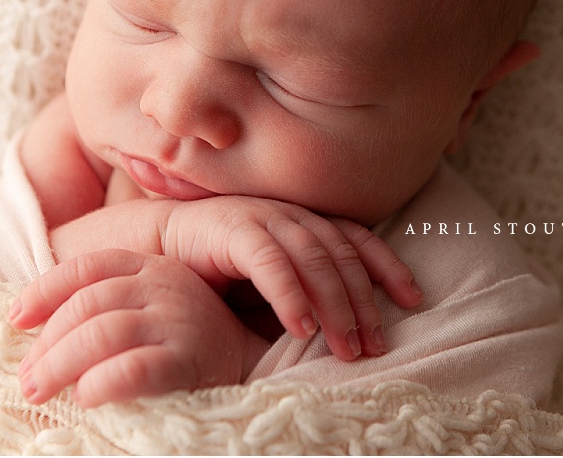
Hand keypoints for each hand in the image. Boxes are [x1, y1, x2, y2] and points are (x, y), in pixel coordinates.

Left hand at [8, 249, 269, 406]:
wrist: (250, 366)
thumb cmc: (183, 343)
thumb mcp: (148, 309)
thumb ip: (108, 306)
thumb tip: (34, 327)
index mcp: (150, 265)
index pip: (87, 268)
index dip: (44, 291)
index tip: (14, 320)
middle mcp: (164, 284)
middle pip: (87, 304)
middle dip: (47, 344)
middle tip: (26, 379)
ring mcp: (179, 318)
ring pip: (101, 333)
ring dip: (60, 365)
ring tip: (40, 391)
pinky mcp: (190, 356)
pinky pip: (133, 368)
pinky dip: (101, 382)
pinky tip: (86, 397)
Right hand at [50, 179, 423, 362]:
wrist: (149, 245)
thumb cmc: (211, 267)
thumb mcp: (265, 281)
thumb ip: (299, 292)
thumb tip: (340, 332)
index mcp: (302, 222)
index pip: (356, 239)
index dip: (386, 266)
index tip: (413, 300)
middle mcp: (288, 215)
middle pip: (341, 255)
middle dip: (363, 301)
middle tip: (375, 346)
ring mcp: (261, 217)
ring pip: (313, 259)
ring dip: (335, 305)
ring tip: (346, 347)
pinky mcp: (232, 228)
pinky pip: (270, 263)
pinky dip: (289, 295)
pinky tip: (301, 327)